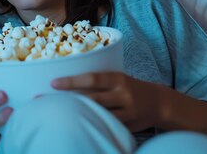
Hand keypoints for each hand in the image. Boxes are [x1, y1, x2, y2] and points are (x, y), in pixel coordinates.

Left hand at [52, 71, 167, 131]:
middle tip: (47, 102)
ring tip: (60, 116)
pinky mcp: (129, 126)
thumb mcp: (117, 78)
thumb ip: (98, 82)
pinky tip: (80, 127)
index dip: (72, 81)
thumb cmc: (129, 88)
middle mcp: (123, 94)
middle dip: (69, 101)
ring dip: (80, 116)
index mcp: (117, 78)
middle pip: (92, 99)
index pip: (91, 79)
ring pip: (99, 115)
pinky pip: (108, 126)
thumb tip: (67, 81)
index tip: (52, 83)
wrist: (159, 103)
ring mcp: (127, 111)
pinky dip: (94, 126)